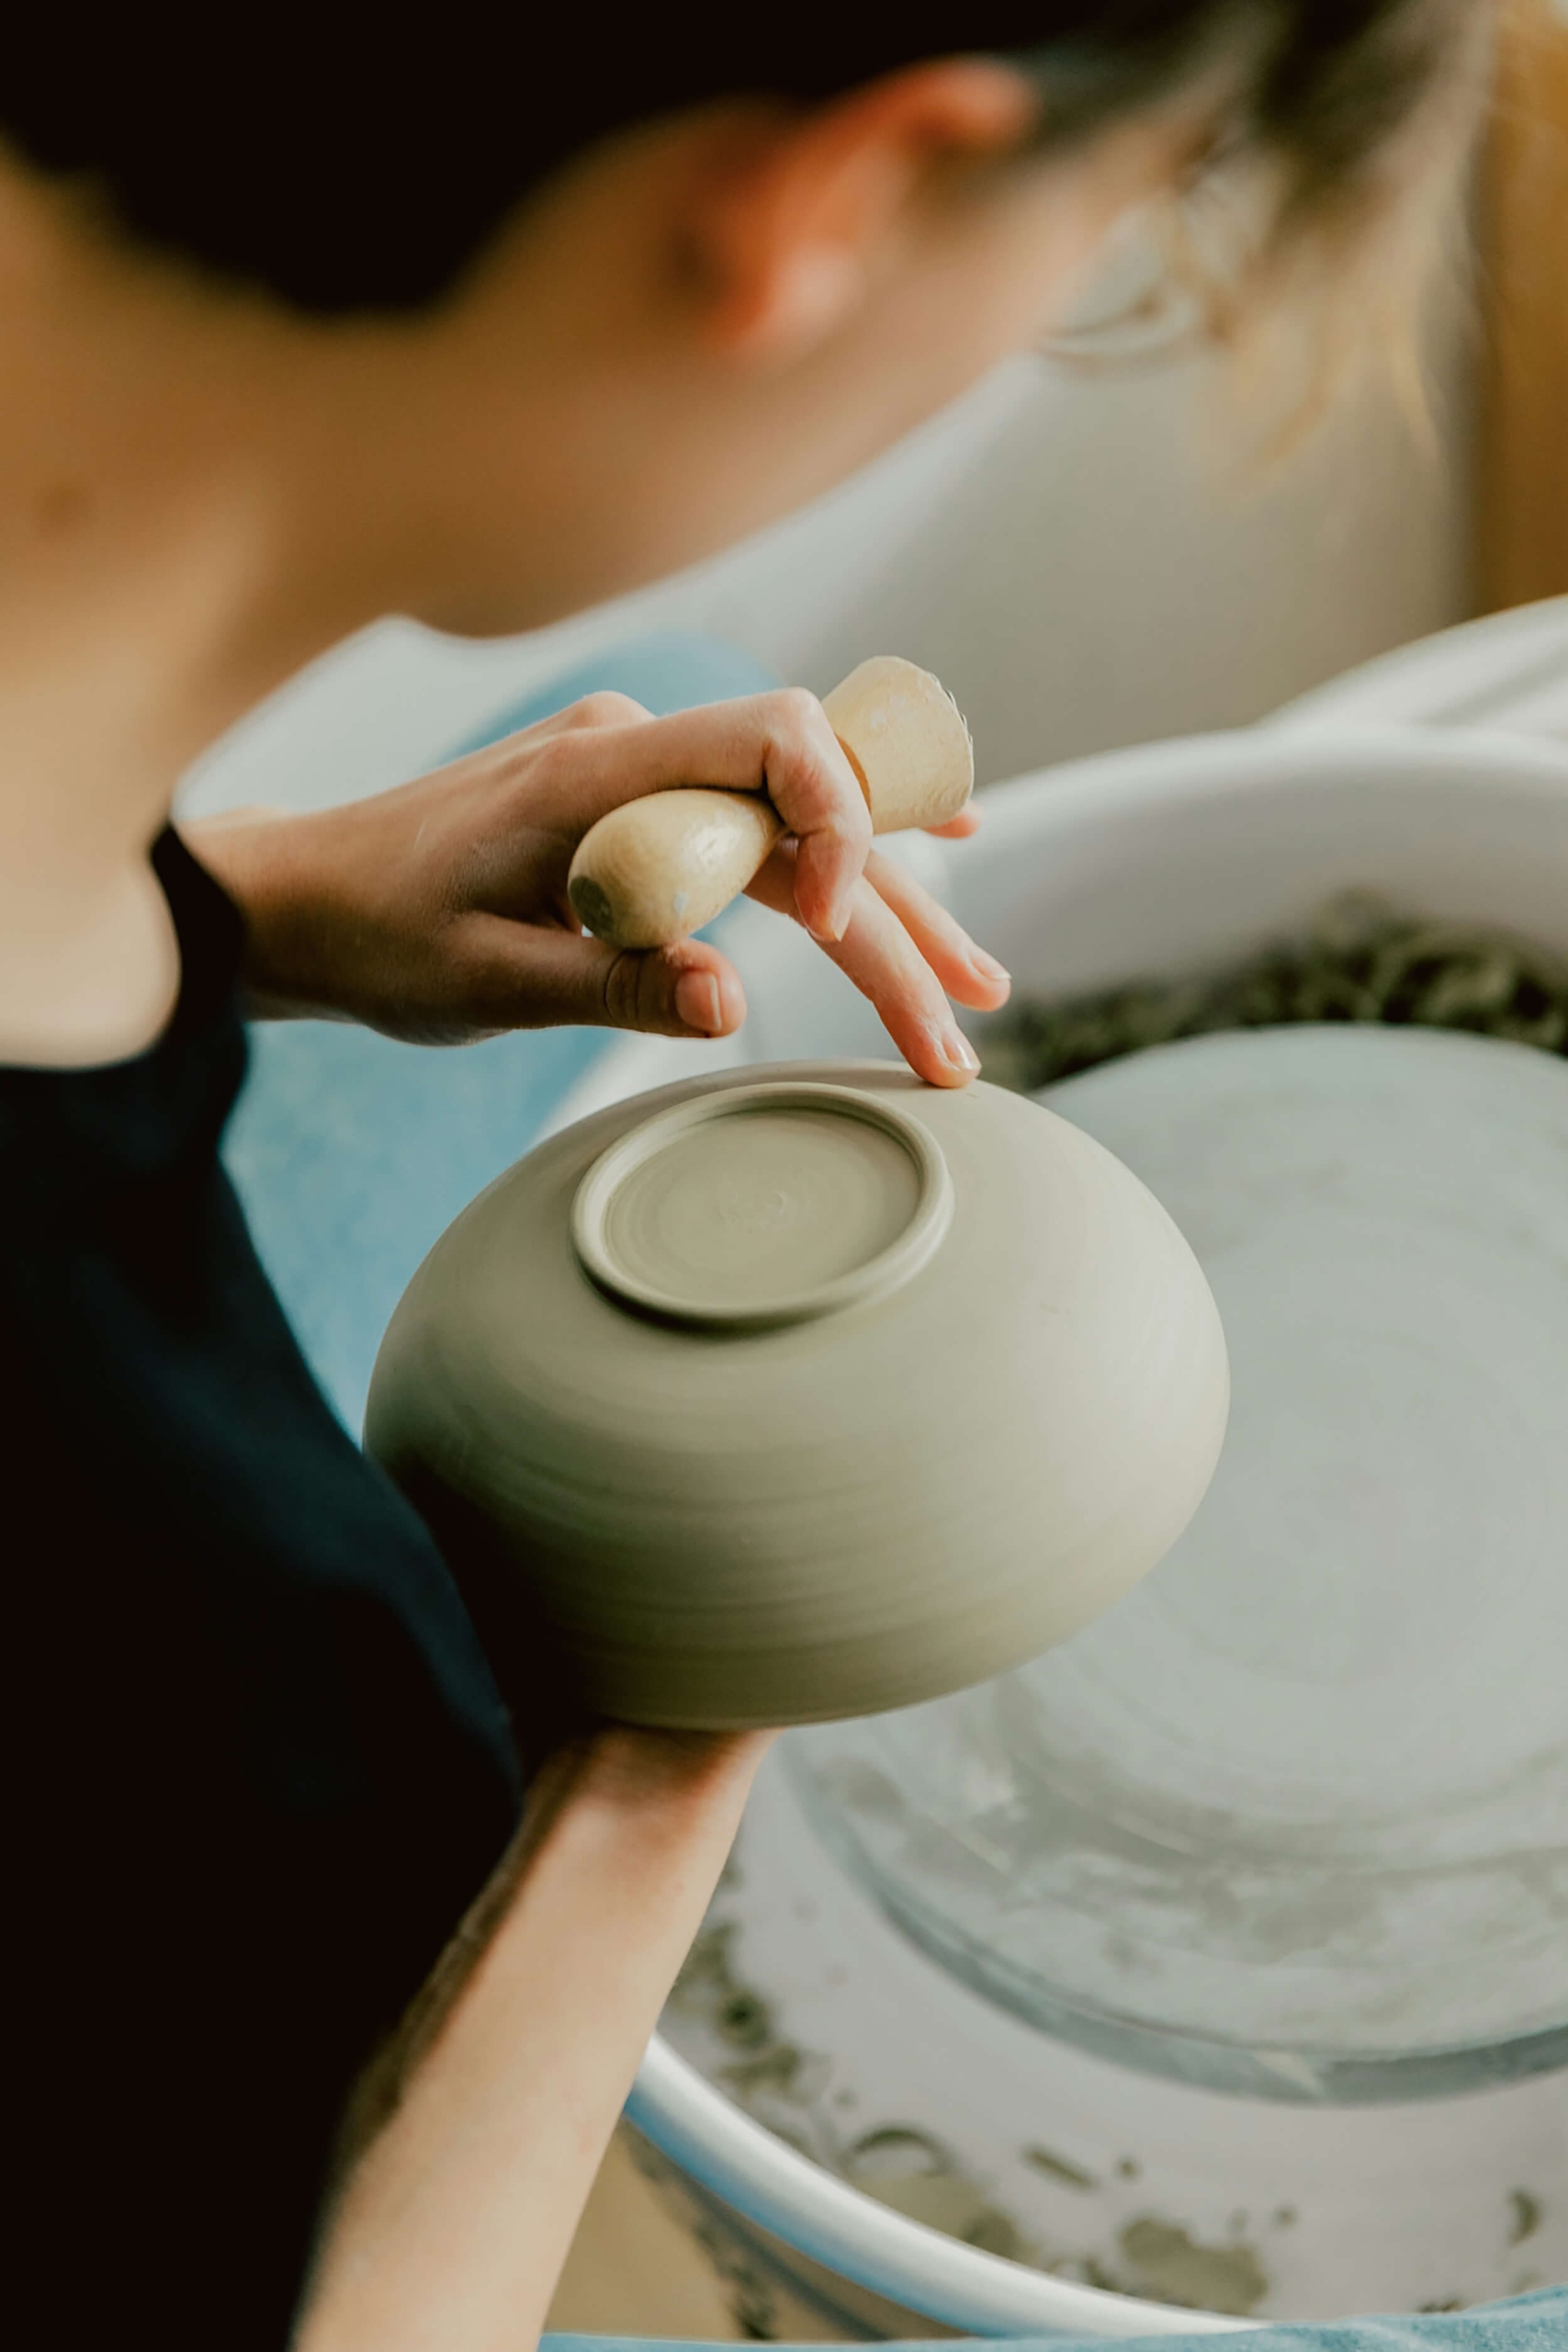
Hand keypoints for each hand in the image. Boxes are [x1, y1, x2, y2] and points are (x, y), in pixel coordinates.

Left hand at [186, 687, 1008, 1087]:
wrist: (306, 904)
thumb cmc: (380, 938)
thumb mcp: (483, 983)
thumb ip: (610, 986)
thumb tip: (732, 1003)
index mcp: (594, 774)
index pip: (767, 739)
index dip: (837, 815)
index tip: (842, 919)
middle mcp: (635, 752)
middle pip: (808, 810)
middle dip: (896, 921)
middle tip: (959, 1028)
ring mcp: (646, 775)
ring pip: (800, 831)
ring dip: (891, 911)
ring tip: (976, 994)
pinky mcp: (648, 808)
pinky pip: (766, 825)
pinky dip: (846, 859)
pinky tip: (942, 851)